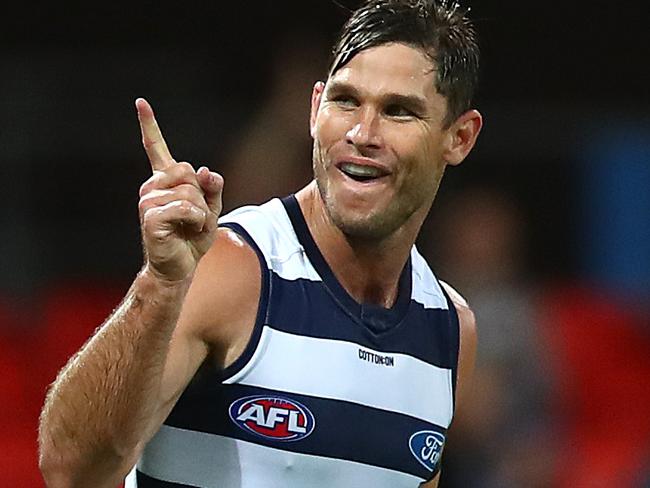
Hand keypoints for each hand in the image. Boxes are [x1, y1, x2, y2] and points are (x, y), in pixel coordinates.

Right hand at [136, 98, 222, 281]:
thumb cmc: (192, 238)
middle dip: (201, 195)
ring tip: (189, 226)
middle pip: (189, 172)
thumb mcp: (211, 209)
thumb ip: (212, 188)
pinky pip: (186, 208)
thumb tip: (206, 171)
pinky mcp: (150, 217)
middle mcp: (152, 187)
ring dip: (200, 212)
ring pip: (190, 192)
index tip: (140, 103)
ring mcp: (148, 201)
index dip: (149, 125)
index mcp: (164, 181)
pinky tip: (187, 230)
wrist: (179, 267)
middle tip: (194, 216)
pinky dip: (196, 220)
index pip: (156, 148)